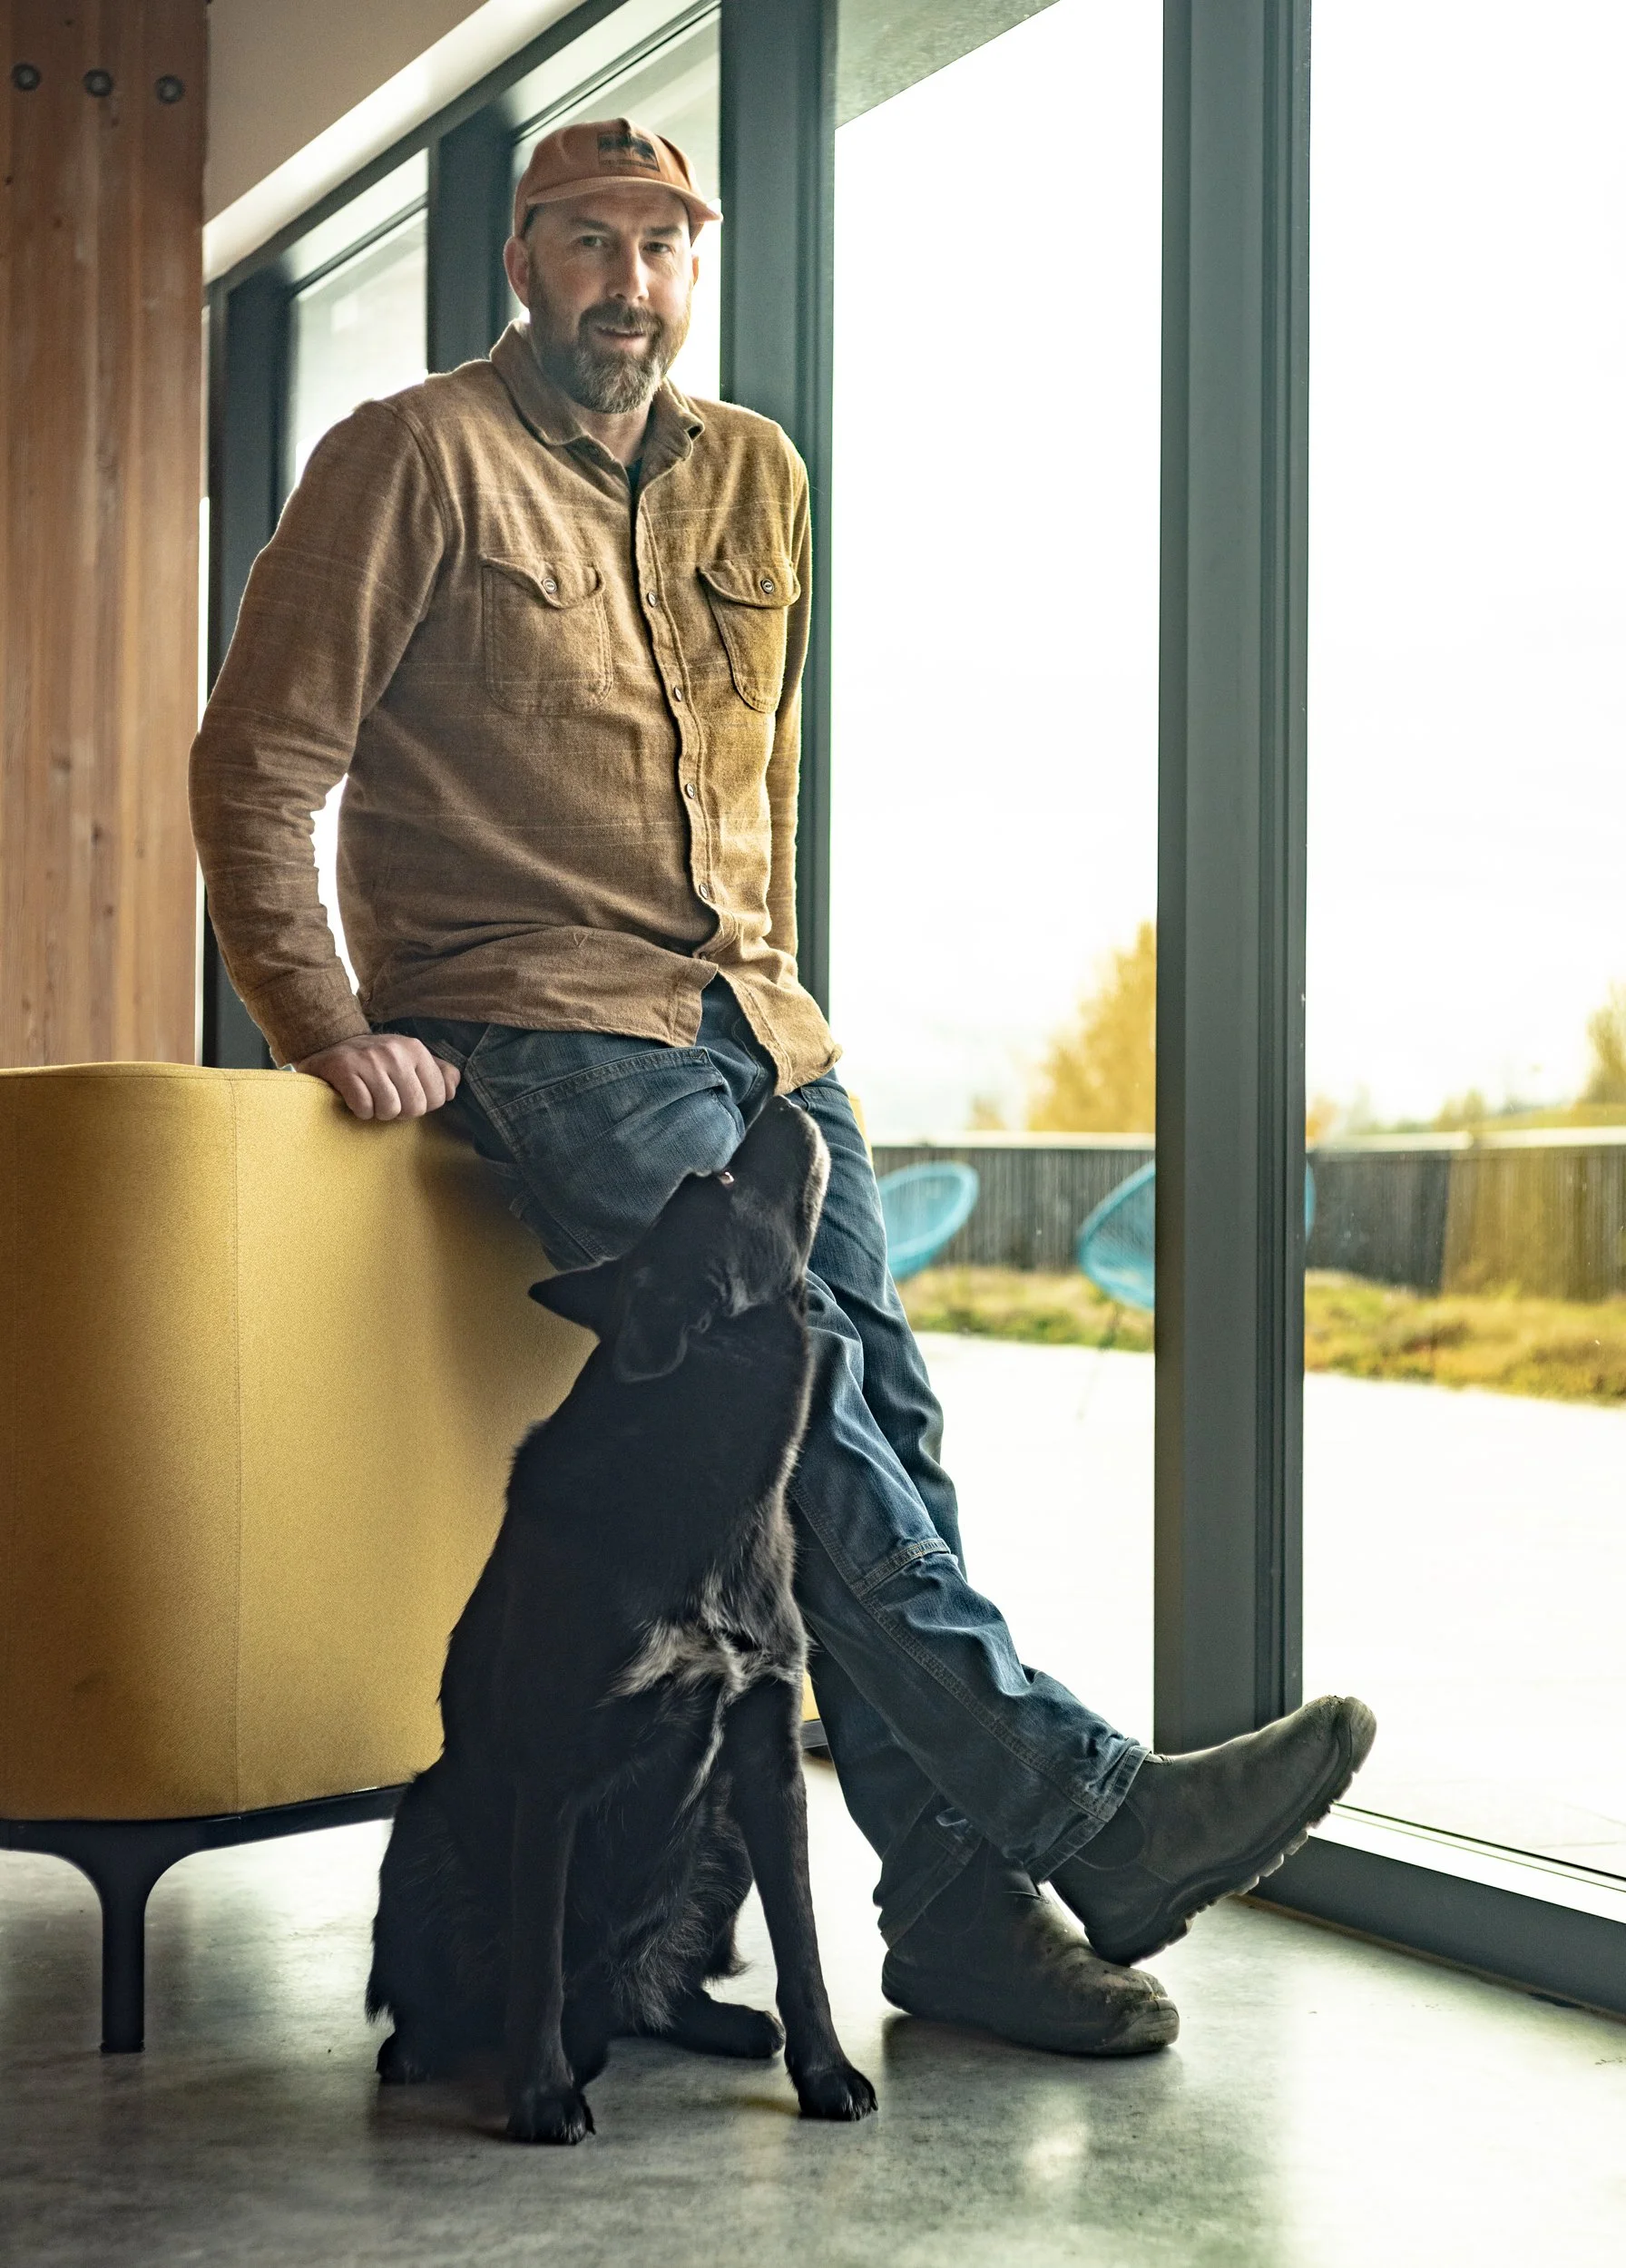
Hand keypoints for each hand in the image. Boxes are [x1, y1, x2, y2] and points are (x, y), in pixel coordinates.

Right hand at [294, 1032, 461, 1120]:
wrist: (331, 1047)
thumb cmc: (378, 1060)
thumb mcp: (410, 1059)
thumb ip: (438, 1072)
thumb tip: (452, 1089)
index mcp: (415, 1049)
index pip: (438, 1097)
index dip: (423, 1104)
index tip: (407, 1095)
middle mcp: (395, 1051)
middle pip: (415, 1108)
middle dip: (401, 1111)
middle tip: (387, 1098)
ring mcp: (369, 1060)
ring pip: (389, 1111)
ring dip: (379, 1112)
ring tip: (372, 1096)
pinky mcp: (345, 1070)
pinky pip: (364, 1109)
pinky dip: (360, 1110)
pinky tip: (355, 1097)